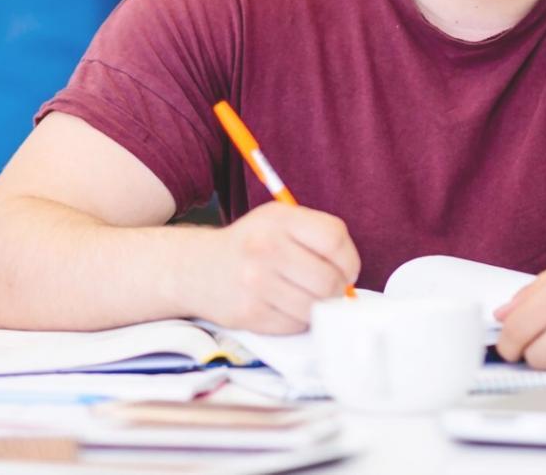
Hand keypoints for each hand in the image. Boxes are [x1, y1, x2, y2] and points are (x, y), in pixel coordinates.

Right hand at [192, 202, 360, 334]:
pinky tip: (283, 306)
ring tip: (303, 296)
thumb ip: (314, 237)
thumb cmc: (248, 245)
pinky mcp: (250, 314)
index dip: (349, 260)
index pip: (335, 239)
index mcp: (278, 219)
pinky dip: (297, 320)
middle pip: (329, 280)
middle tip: (327, 289)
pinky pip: (295, 325)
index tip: (345, 269)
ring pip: (314, 308)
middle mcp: (266, 248)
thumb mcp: (276, 222)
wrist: (195, 268)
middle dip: (336, 290)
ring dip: (316, 308)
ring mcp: (256, 283)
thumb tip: (350, 277)